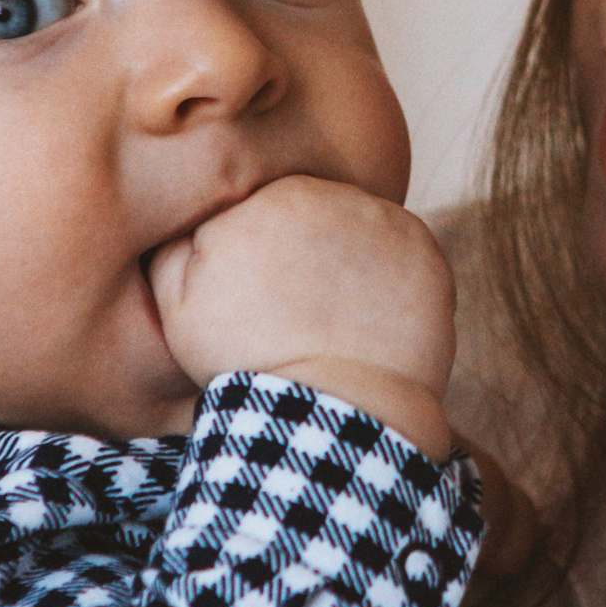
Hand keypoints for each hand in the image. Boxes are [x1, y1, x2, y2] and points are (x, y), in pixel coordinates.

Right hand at [149, 178, 454, 458]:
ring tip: (333, 318)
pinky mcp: (428, 255)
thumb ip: (177, 240)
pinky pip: (401, 254)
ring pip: (358, 228)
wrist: (332, 411)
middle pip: (313, 212)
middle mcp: (336, 194)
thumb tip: (196, 213)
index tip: (257, 297)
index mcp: (272, 196)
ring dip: (347, 260)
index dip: (255, 254)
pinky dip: (389, 279)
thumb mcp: (178, 303)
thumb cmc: (245, 363)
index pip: (260, 208)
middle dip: (304, 251)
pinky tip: (368, 318)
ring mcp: (388, 222)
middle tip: (296, 311)